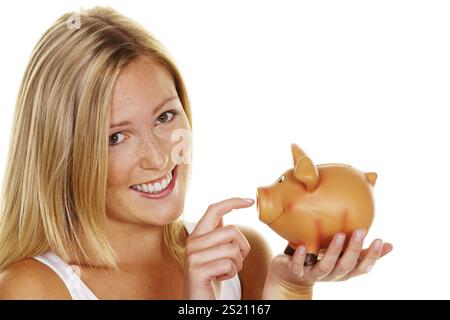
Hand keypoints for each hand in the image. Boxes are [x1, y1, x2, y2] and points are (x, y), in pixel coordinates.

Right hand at [183, 197, 252, 298]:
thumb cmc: (210, 278)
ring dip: (237, 264)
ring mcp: (193, 256)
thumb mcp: (213, 252)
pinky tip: (220, 278)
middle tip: (235, 261)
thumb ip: (216, 234)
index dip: (232, 202)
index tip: (250, 201)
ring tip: (226, 271)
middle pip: (231, 230)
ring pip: (232, 248)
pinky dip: (231, 273)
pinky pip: (228, 264)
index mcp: (197, 235)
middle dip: (242, 247)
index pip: (214, 209)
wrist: (198, 302)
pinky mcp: (197, 270)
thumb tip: (224, 212)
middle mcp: (192, 242)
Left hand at [264, 229, 392, 297]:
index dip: (372, 256)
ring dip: (333, 251)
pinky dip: (301, 258)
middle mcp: (332, 274)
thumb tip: (389, 245)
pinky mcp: (297, 272)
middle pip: (346, 265)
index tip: (379, 240)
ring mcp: (315, 274)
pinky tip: (303, 247)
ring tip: (338, 235)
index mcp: (345, 270)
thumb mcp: (344, 258)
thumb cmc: (322, 262)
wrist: (292, 277)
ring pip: (326, 266)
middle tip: (360, 231)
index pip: (363, 267)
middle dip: (354, 249)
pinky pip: (299, 267)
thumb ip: (362, 252)